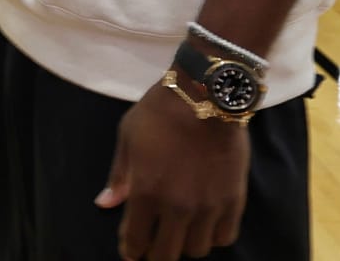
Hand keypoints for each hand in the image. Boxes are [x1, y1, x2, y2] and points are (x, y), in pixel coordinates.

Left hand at [97, 81, 249, 260]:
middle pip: (166, 255)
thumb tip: (105, 204)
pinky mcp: (234, 200)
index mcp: (146, 192)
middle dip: (156, 254)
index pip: (136, 240)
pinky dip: (214, 236)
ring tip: (181, 231)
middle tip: (154, 245)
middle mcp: (177, 207)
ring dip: (185, 244)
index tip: (131, 250)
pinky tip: (206, 225)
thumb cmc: (159, 113)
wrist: (205, 95)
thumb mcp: (127, 137)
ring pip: (197, 250)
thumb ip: (119, 176)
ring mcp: (208, 206)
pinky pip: (225, 237)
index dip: (131, 250)